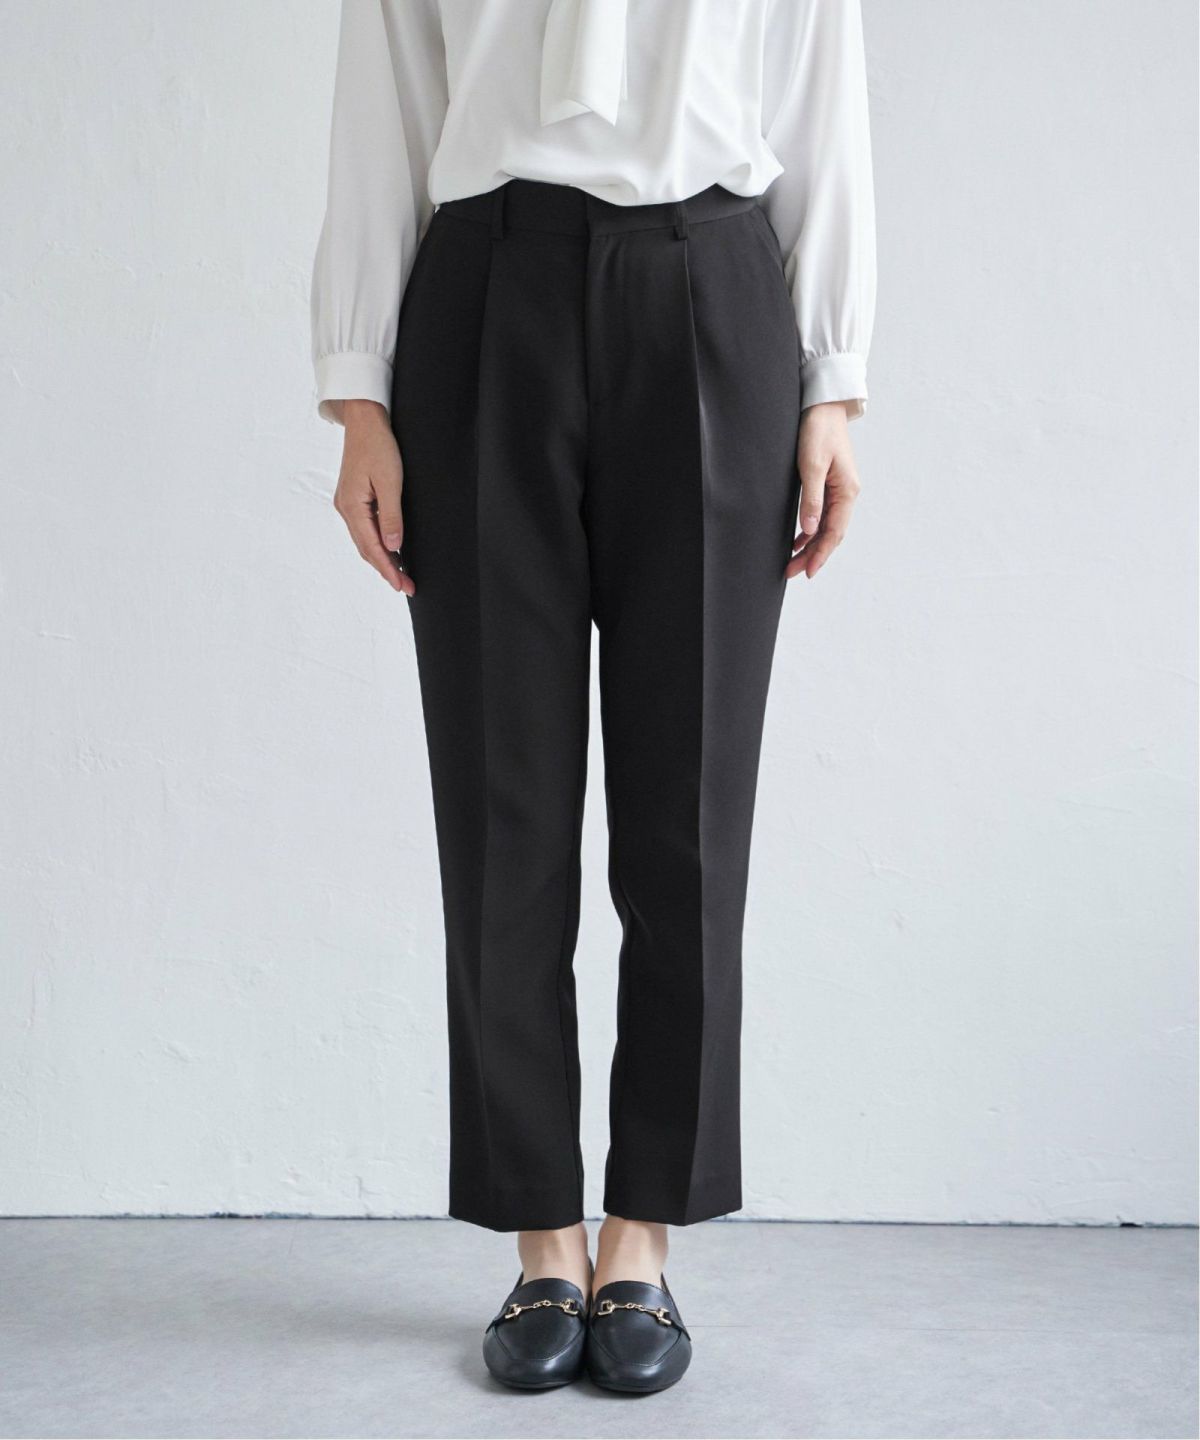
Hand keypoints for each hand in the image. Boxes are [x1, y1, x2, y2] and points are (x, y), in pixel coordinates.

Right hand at [333, 400, 413, 594]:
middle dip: (387, 570)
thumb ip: (391, 516)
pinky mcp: (353, 499)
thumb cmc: (378, 446)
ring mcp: (347, 504)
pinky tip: (391, 550)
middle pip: (367, 549)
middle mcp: (345, 509)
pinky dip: (378, 544)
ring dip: (383, 559)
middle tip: (408, 587)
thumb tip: (392, 547)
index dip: (388, 570)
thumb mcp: (390, 481)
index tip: (403, 586)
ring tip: (402, 575)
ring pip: (365, 541)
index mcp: (352, 507)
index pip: (372, 548)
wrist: (364, 421)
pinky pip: (365, 529)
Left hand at [787, 401, 861, 580]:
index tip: (806, 571)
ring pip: (826, 527)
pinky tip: (798, 540)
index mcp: (847, 491)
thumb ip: (811, 499)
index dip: (820, 554)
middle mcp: (847, 494)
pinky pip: (822, 515)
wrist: (822, 406)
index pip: (834, 532)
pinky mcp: (830, 484)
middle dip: (812, 555)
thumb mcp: (811, 465)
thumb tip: (810, 531)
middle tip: (792, 572)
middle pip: (831, 534)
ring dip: (810, 546)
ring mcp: (839, 490)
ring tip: (792, 563)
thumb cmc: (817, 431)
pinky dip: (810, 531)